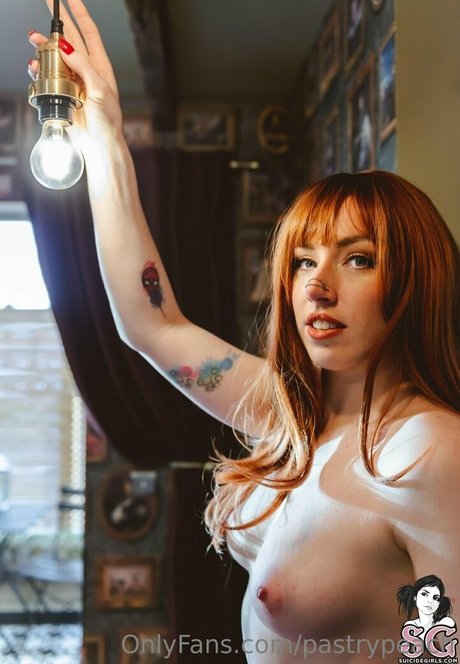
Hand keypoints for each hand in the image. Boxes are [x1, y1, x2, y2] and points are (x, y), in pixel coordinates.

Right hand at [28, 0, 123, 154]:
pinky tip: (35, 67)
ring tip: (33, 40)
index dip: (80, 12)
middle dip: (56, 22)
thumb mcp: (100, 90)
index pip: (89, 31)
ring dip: (43, 47)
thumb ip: (84, 66)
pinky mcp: (61, 92)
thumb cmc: (107, 120)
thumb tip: (66, 46)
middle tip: (46, 4)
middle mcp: (85, 70)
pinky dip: (38, 69)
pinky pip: (46, 75)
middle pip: (68, 38)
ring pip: (54, 56)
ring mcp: (72, 80)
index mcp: (99, 65)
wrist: (98, 144)